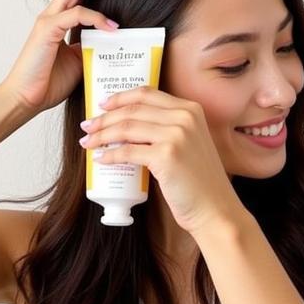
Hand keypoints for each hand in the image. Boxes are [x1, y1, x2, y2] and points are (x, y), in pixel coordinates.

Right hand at [0, 0, 130, 113]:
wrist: (25, 99)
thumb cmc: (49, 82)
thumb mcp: (81, 61)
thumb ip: (93, 46)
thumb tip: (114, 42)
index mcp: (61, 16)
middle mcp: (54, 12)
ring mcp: (49, 19)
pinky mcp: (47, 31)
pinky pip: (76, 15)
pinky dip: (96, 18)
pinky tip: (113, 26)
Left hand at [79, 87, 243, 233]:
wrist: (215, 210)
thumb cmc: (200, 184)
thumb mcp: (189, 145)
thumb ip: (167, 131)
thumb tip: (129, 130)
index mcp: (190, 109)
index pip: (147, 93)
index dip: (120, 97)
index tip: (103, 105)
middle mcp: (184, 117)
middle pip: (133, 109)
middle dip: (104, 117)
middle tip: (88, 126)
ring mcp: (176, 135)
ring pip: (126, 128)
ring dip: (102, 135)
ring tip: (88, 142)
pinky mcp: (166, 156)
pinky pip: (128, 151)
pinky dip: (110, 155)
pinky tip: (100, 159)